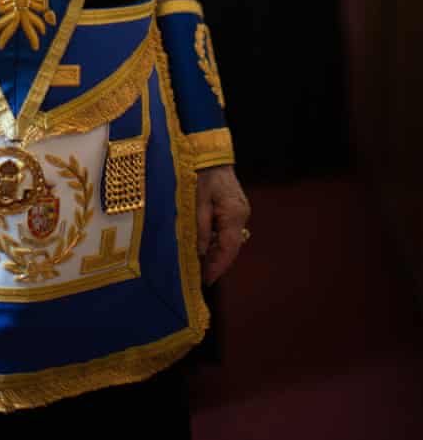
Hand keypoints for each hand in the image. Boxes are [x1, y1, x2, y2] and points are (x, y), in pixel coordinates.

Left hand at [195, 165, 250, 284]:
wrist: (213, 158)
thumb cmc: (203, 178)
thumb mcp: (198, 203)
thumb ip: (201, 229)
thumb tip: (202, 253)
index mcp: (233, 214)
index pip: (228, 248)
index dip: (218, 266)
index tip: (207, 280)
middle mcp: (241, 216)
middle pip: (232, 247)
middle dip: (218, 264)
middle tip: (203, 278)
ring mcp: (241, 213)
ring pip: (231, 241)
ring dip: (219, 254)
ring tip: (203, 267)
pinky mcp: (237, 210)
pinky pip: (230, 232)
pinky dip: (220, 242)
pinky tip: (209, 249)